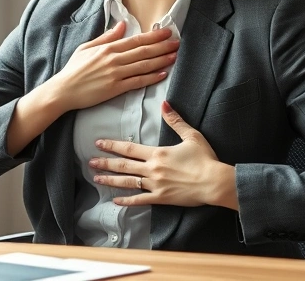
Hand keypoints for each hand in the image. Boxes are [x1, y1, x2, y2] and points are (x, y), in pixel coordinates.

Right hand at [54, 21, 178, 111]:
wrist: (63, 90)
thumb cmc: (73, 70)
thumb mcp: (86, 47)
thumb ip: (106, 37)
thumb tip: (121, 25)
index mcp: (107, 48)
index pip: (136, 39)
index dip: (153, 36)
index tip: (166, 32)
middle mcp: (113, 59)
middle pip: (143, 51)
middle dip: (162, 46)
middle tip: (177, 42)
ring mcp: (115, 74)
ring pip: (143, 65)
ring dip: (161, 60)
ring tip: (174, 56)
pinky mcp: (115, 89)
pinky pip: (137, 82)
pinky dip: (151, 78)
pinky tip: (162, 74)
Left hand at [88, 101, 235, 208]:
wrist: (214, 182)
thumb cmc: (205, 158)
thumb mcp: (191, 135)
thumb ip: (175, 120)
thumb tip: (164, 103)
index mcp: (157, 153)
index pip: (129, 148)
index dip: (112, 145)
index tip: (98, 143)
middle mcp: (152, 169)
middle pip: (124, 165)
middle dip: (106, 163)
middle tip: (90, 161)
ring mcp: (155, 185)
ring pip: (128, 182)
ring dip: (111, 181)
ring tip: (97, 179)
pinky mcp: (161, 199)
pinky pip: (140, 200)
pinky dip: (127, 201)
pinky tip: (116, 201)